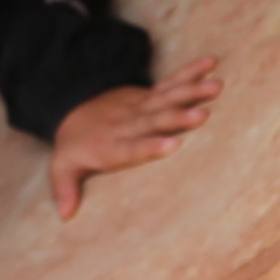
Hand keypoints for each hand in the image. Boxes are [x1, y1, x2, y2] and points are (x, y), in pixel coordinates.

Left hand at [47, 59, 223, 219]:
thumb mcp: (63, 165)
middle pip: (155, 120)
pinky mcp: (149, 95)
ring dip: (192, 92)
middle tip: (202, 115)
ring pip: (168, 99)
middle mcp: (129, 123)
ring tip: (216, 87)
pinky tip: (211, 63)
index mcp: (111, 144)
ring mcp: (141, 107)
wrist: (72, 106)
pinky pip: (172, 83)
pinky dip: (191, 72)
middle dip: (178, 118)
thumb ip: (66, 188)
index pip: (131, 147)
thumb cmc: (75, 145)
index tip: (172, 145)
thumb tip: (64, 216)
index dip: (151, 146)